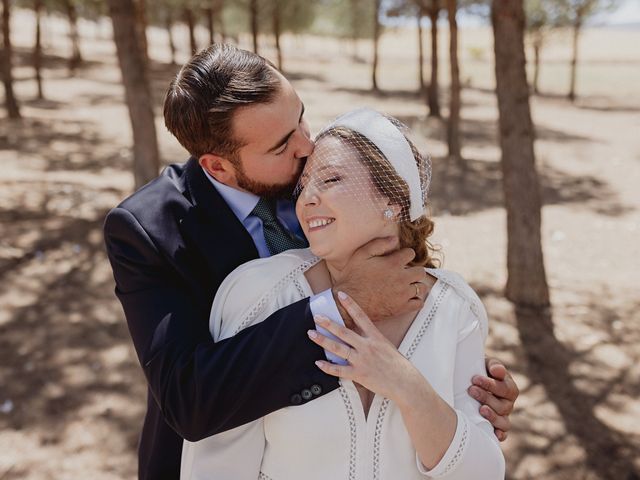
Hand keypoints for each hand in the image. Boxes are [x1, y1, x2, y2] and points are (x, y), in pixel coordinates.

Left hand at [308, 291, 422, 400]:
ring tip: (311, 334)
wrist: (405, 383)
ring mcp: (362, 360)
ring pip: (338, 348)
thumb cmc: (398, 365)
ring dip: (323, 340)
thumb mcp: (387, 346)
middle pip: (344, 332)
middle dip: (328, 323)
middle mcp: (367, 346)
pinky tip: (318, 362)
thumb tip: (360, 332)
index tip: (341, 295)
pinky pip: (339, 370)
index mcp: (375, 337)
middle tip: (317, 316)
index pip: (361, 316)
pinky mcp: (358, 374)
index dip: (350, 304)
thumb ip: (372, 339)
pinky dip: (327, 366)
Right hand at [331, 237, 427, 322]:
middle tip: (404, 273)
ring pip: (422, 287)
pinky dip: (416, 300)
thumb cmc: (353, 279)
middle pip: (420, 271)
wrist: (349, 303)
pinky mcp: (402, 308)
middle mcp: (402, 278)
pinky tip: (407, 298)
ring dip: (416, 285)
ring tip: (407, 285)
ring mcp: (403, 294)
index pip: (411, 254)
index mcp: (393, 264)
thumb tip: (394, 239)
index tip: (399, 259)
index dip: (405, 255)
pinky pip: (419, 303)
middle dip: (414, 270)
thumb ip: (379, 244)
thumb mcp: (361, 255)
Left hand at [468, 357, 518, 440]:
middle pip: (502, 406)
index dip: (490, 385)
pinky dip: (500, 435)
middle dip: (486, 398)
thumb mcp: (487, 365)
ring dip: (492, 416)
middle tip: (471, 390)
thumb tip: (497, 371)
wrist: (471, 382)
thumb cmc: (480, 372)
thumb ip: (494, 366)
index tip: (475, 379)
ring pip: (504, 421)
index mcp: (509, 388)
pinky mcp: (496, 427)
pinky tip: (494, 434)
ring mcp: (503, 417)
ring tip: (481, 410)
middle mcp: (508, 404)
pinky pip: (502, 434)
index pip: (505, 389)